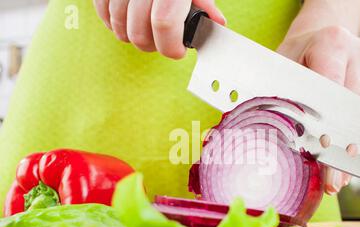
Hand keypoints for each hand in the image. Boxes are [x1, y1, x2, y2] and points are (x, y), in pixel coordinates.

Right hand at [94, 0, 225, 58]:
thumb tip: (217, 22)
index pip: (165, 23)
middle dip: (153, 45)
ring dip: (133, 35)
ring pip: (119, 27)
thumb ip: (204, 2)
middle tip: (162, 40)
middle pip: (139, 33)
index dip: (171, 45)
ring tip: (147, 28)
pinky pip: (103, 14)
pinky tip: (128, 19)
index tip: (177, 50)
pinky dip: (114, 23)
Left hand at [277, 26, 359, 194]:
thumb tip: (271, 134)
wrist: (320, 33)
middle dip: (343, 151)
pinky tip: (347, 164)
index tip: (324, 156)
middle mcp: (357, 55)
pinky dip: (358, 143)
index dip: (328, 128)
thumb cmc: (295, 52)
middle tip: (333, 182)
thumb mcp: (280, 63)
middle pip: (353, 111)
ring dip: (353, 152)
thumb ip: (279, 92)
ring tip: (339, 180)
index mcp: (331, 44)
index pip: (332, 92)